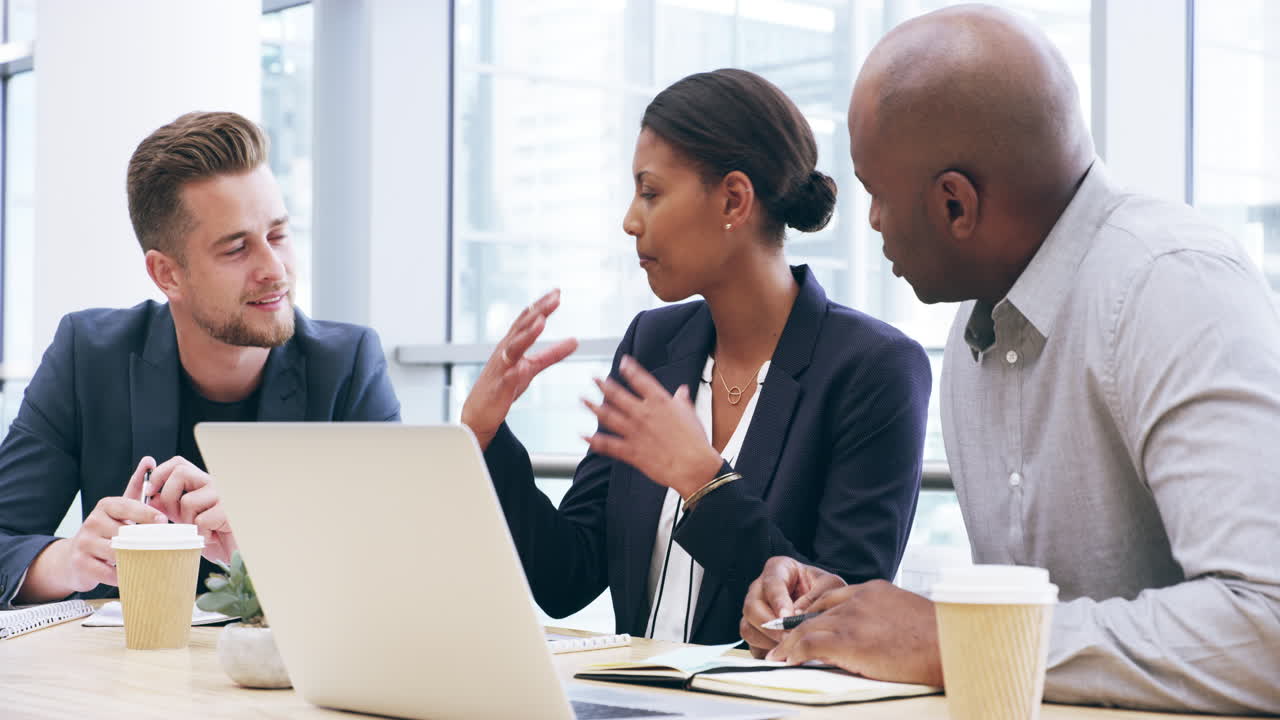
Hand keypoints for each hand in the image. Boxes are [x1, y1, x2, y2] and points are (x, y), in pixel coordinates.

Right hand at [55, 457, 169, 591]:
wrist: (74, 557)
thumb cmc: (108, 530)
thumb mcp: (122, 507)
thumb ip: (137, 485)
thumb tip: (149, 459)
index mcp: (106, 505)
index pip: (128, 506)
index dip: (147, 513)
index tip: (164, 521)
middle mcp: (92, 521)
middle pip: (124, 532)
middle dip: (144, 540)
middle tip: (163, 547)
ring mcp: (84, 542)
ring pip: (116, 552)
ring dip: (134, 559)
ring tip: (150, 562)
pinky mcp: (80, 563)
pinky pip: (107, 572)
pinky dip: (122, 575)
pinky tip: (131, 575)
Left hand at [145, 456, 235, 564]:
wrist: (236, 552)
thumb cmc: (210, 534)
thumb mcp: (184, 518)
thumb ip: (168, 505)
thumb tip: (150, 496)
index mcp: (201, 483)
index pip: (178, 463)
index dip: (160, 474)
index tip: (150, 492)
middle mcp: (213, 484)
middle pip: (181, 472)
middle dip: (168, 496)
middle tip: (175, 516)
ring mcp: (222, 497)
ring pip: (188, 501)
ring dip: (187, 521)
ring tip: (198, 529)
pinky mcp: (228, 513)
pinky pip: (201, 520)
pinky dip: (201, 533)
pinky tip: (210, 536)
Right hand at [460, 289, 578, 450]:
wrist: (479, 413)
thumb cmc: (504, 386)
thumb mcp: (532, 367)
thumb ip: (552, 354)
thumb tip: (576, 341)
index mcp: (512, 345)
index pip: (527, 320)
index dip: (541, 306)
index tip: (557, 292)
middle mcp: (504, 352)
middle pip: (521, 327)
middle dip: (538, 312)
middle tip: (556, 297)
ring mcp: (500, 369)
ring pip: (513, 348)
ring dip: (527, 334)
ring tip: (541, 322)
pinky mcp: (499, 389)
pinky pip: (507, 379)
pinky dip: (514, 372)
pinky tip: (522, 368)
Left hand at [583, 355, 723, 497]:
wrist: (693, 466)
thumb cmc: (695, 441)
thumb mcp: (690, 415)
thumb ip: (682, 401)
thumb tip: (681, 391)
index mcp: (659, 401)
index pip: (640, 379)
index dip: (630, 369)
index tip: (623, 362)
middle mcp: (643, 413)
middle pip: (617, 394)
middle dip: (603, 385)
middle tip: (594, 378)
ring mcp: (634, 431)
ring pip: (608, 416)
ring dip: (593, 407)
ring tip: (583, 399)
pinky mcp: (630, 451)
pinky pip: (607, 444)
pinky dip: (594, 440)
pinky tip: (584, 436)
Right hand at [741, 556, 846, 656]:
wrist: (821, 602)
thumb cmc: (823, 589)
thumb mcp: (829, 585)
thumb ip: (817, 596)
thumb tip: (797, 615)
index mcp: (777, 569)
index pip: (772, 584)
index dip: (778, 602)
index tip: (787, 617)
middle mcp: (759, 589)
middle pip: (752, 607)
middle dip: (770, 626)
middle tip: (790, 637)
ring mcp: (754, 611)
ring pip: (748, 628)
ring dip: (768, 641)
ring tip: (789, 648)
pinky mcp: (755, 632)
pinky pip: (752, 645)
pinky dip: (766, 653)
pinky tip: (784, 655)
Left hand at [766, 579, 943, 686]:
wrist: (954, 646)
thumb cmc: (944, 639)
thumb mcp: (911, 619)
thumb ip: (888, 621)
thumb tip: (880, 638)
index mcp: (876, 590)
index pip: (835, 597)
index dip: (817, 612)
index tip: (806, 623)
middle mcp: (861, 598)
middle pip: (817, 611)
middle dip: (797, 626)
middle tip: (784, 639)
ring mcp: (853, 618)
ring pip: (807, 626)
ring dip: (789, 643)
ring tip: (779, 655)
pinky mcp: (850, 641)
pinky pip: (809, 644)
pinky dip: (793, 653)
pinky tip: (786, 661)